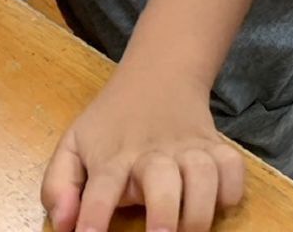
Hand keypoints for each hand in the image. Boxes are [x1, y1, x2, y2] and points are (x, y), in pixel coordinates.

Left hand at [41, 78, 243, 231]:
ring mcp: (190, 148)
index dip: (95, 215)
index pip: (102, 186)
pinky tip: (219, 202)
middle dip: (164, 214)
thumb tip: (64, 224)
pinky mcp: (217, 147)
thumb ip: (58, 186)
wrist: (159, 77)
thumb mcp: (73, 146)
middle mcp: (154, 153)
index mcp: (114, 157)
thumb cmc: (111, 123)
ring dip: (201, 208)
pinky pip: (234, 168)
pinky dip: (232, 188)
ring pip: (205, 173)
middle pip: (162, 180)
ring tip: (190, 230)